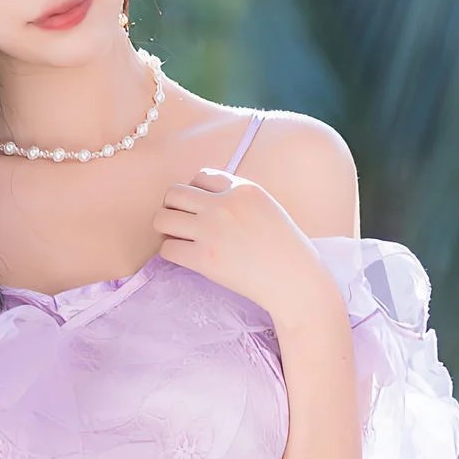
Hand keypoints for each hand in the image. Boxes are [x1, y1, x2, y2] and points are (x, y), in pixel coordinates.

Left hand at [151, 167, 339, 328]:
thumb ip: (238, 198)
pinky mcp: (204, 259)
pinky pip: (167, 249)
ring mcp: (212, 231)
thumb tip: (204, 200)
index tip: (200, 209)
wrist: (295, 281)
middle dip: (173, 207)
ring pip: (163, 219)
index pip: (201, 176)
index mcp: (242, 189)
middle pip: (174, 193)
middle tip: (181, 224)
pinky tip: (184, 257)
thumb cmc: (285, 250)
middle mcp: (224, 204)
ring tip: (178, 239)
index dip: (195, 192)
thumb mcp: (267, 208)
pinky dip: (171, 253)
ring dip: (166, 229)